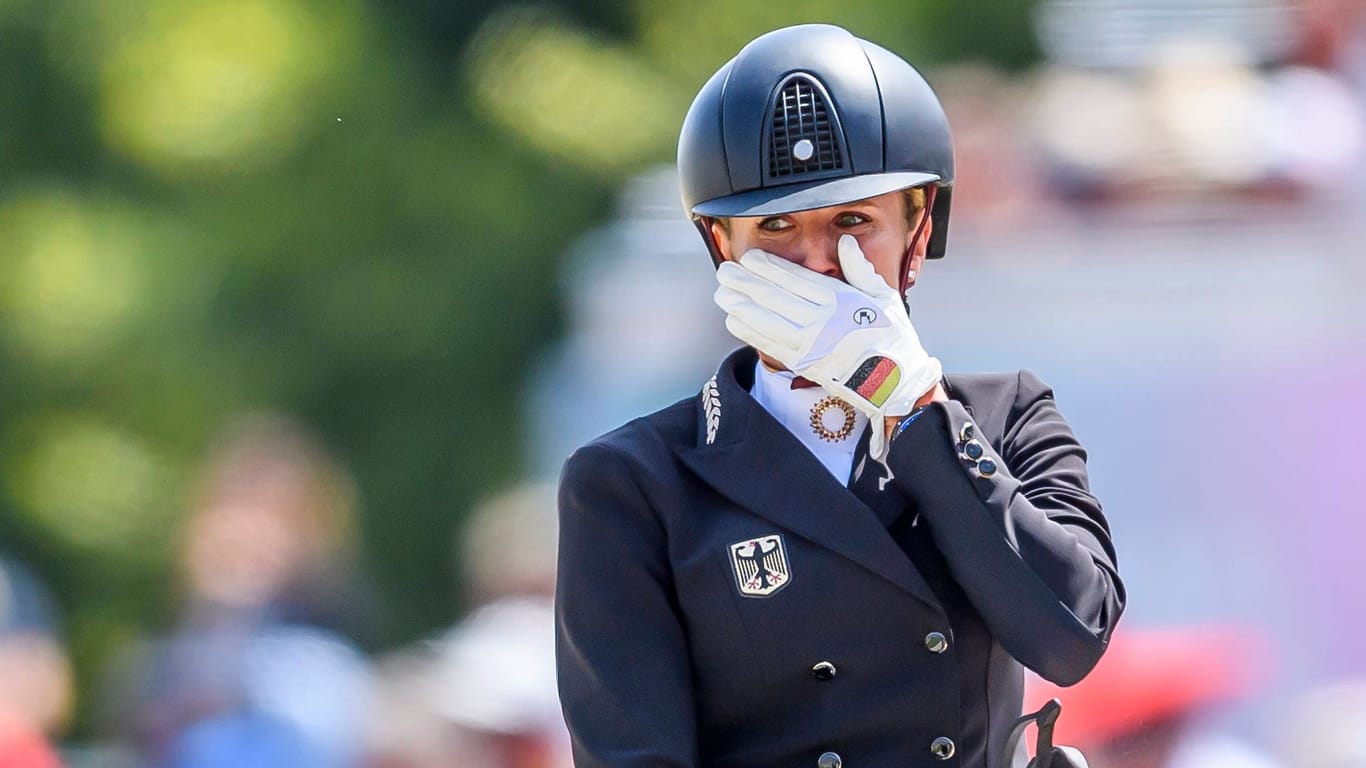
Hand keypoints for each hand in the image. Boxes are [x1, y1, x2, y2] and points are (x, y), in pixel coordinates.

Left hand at [715, 234, 941, 459]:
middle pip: (775, 298)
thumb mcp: (883, 296)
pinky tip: (732, 320)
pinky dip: (750, 332)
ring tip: (721, 293)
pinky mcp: (805, 365)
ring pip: (767, 322)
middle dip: (745, 283)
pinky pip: (771, 346)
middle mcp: (822, 323)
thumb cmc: (892, 335)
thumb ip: (860, 269)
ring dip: (740, 306)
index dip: (769, 268)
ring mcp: (811, 346)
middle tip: (724, 271)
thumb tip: (845, 241)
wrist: (895, 381)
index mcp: (841, 301)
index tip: (749, 258)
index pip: (796, 280)